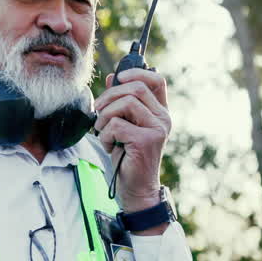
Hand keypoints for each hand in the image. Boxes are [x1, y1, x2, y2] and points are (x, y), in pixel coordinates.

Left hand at [93, 68, 171, 213]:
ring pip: (125, 104)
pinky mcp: (146, 140)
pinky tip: (109, 146)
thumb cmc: (128, 158)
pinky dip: (105, 135)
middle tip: (99, 111)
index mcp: (159, 112)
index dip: (137, 72)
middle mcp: (162, 118)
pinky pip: (117, 125)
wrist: (135, 188)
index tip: (119, 78)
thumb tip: (112, 77)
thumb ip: (120, 102)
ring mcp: (157, 129)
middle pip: (136, 88)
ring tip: (103, 132)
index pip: (157, 80)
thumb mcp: (123, 125)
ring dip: (105, 116)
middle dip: (110, 96)